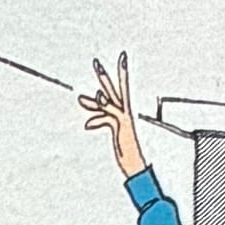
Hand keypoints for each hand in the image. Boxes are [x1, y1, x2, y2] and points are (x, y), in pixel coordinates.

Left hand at [78, 52, 147, 181]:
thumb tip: (89, 120)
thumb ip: (102, 122)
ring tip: (85, 93)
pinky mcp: (121, 129)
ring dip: (96, 99)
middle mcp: (125, 114)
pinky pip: (108, 119)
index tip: (122, 58)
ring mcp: (124, 121)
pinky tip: (89, 124)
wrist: (138, 166)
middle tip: (95, 62)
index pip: (122, 88)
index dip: (121, 72)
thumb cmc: (127, 153)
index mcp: (125, 113)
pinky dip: (98, 120)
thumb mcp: (114, 133)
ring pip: (110, 103)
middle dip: (104, 76)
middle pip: (114, 90)